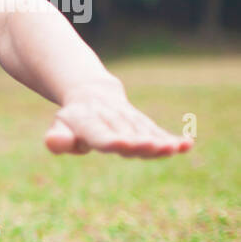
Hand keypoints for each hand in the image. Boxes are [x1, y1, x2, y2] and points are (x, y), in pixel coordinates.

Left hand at [45, 81, 192, 157]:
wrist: (92, 93)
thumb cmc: (72, 119)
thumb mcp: (59, 128)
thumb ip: (58, 139)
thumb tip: (53, 143)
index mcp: (89, 122)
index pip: (100, 134)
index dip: (110, 140)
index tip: (122, 145)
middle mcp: (112, 119)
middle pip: (127, 135)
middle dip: (139, 142)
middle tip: (152, 147)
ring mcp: (129, 120)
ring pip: (145, 133)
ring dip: (159, 142)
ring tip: (173, 149)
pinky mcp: (143, 124)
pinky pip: (158, 132)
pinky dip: (172, 139)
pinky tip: (187, 145)